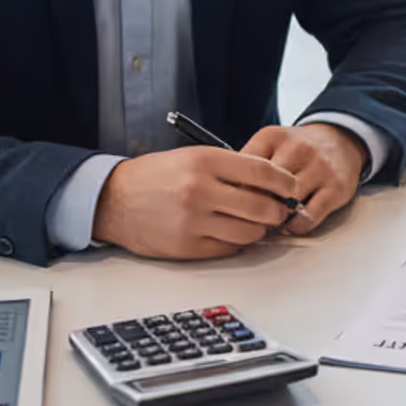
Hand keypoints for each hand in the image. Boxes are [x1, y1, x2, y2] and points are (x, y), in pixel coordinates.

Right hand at [91, 145, 299, 259]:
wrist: (113, 200)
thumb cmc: (156, 176)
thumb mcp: (193, 157)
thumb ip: (232, 168)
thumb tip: (272, 184)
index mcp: (204, 162)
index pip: (263, 173)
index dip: (285, 183)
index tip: (291, 187)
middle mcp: (200, 191)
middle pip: (262, 207)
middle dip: (277, 210)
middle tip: (278, 209)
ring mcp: (193, 222)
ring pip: (250, 232)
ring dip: (260, 230)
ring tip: (255, 222)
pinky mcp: (187, 247)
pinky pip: (229, 249)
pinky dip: (238, 243)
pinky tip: (233, 233)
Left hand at [241, 123, 366, 233]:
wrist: (341, 139)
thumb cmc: (299, 148)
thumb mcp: (269, 143)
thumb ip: (247, 163)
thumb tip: (225, 193)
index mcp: (273, 137)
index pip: (244, 170)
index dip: (236, 192)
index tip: (234, 203)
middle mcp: (298, 149)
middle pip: (265, 189)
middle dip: (254, 208)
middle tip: (251, 218)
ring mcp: (320, 168)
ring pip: (287, 204)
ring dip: (275, 219)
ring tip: (269, 222)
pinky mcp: (336, 188)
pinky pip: (308, 217)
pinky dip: (295, 225)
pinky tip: (291, 222)